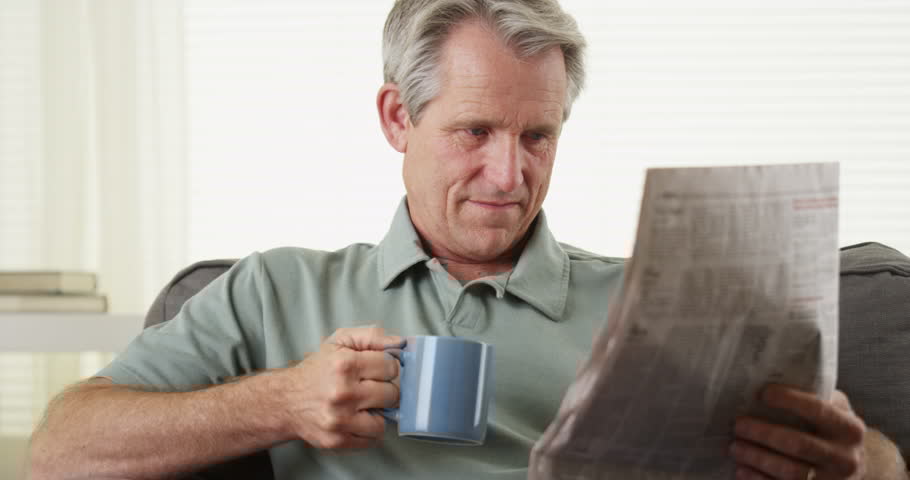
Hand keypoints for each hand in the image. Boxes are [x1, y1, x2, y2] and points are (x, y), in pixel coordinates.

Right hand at [281, 326, 403, 449]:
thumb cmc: (317, 370)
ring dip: (378, 413)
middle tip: (373, 388)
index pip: (391, 366)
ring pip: (384, 421)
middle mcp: (342, 393)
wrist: (286, 400)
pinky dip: (368, 431)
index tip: (381, 370)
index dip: (389, 368)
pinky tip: (357, 419)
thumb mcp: (340, 342)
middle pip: (392, 394)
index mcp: (345, 365)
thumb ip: (371, 336)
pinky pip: (372, 439)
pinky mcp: (337, 440)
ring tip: (364, 405)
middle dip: (386, 390)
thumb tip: (400, 343)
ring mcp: (340, 419)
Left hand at [730, 385, 865, 479]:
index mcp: (850, 429)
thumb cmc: (833, 430)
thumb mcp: (835, 410)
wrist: (853, 469)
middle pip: (798, 444)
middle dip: (763, 434)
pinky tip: (742, 470)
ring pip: (789, 472)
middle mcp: (845, 458)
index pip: (818, 410)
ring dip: (757, 458)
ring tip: (735, 447)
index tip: (762, 393)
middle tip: (738, 425)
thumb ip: (814, 395)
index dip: (789, 400)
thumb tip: (770, 378)